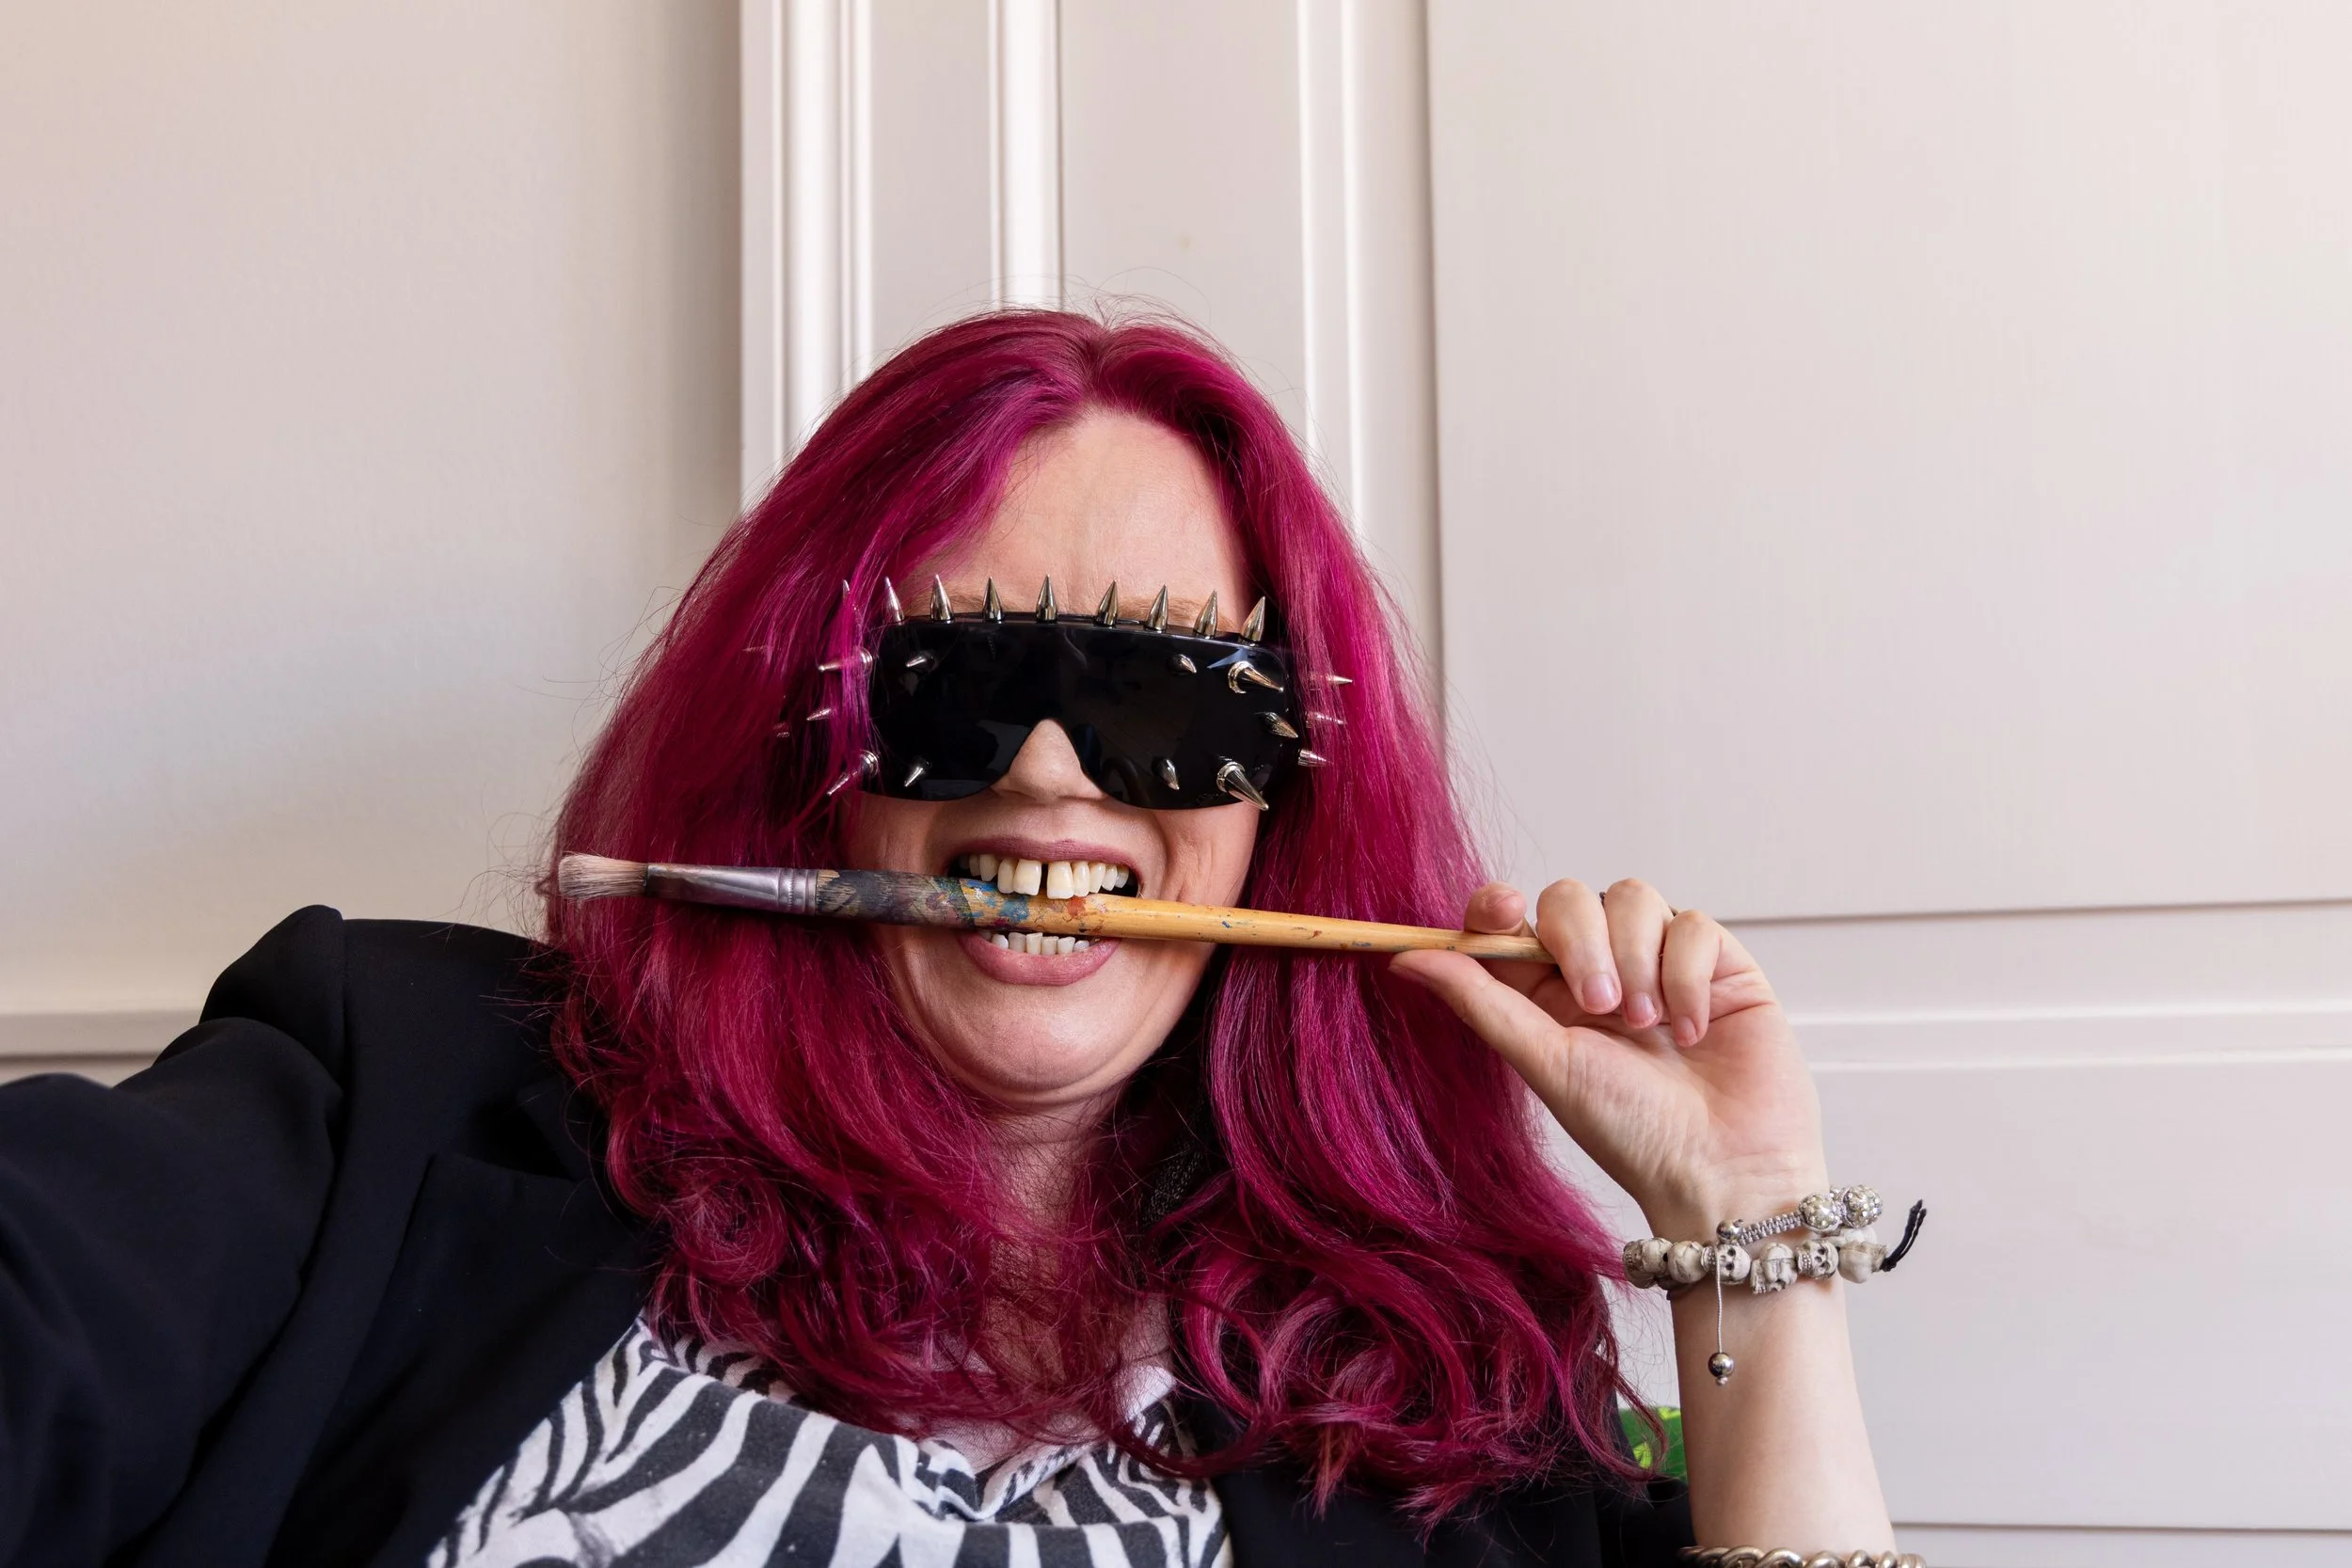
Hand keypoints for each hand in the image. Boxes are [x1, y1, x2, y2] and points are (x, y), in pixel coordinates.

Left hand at [1390, 878, 1826, 1237]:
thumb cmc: (1632, 1132)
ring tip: (1650, 1027)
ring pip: (1634, 899)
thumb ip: (1480, 1002)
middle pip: (1571, 899)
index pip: (1511, 921)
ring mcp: (1661, 964)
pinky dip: (1688, 975)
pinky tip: (1691, 1030)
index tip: (1501, 911)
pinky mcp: (1720, 966)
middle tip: (1602, 1006)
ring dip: (1638, 959)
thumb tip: (1403, 957)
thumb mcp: (1545, 1063)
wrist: (1724, 1170)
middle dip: (1582, 942)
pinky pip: (1694, 925)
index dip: (1497, 904)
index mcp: (1546, 996)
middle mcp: (1601, 971)